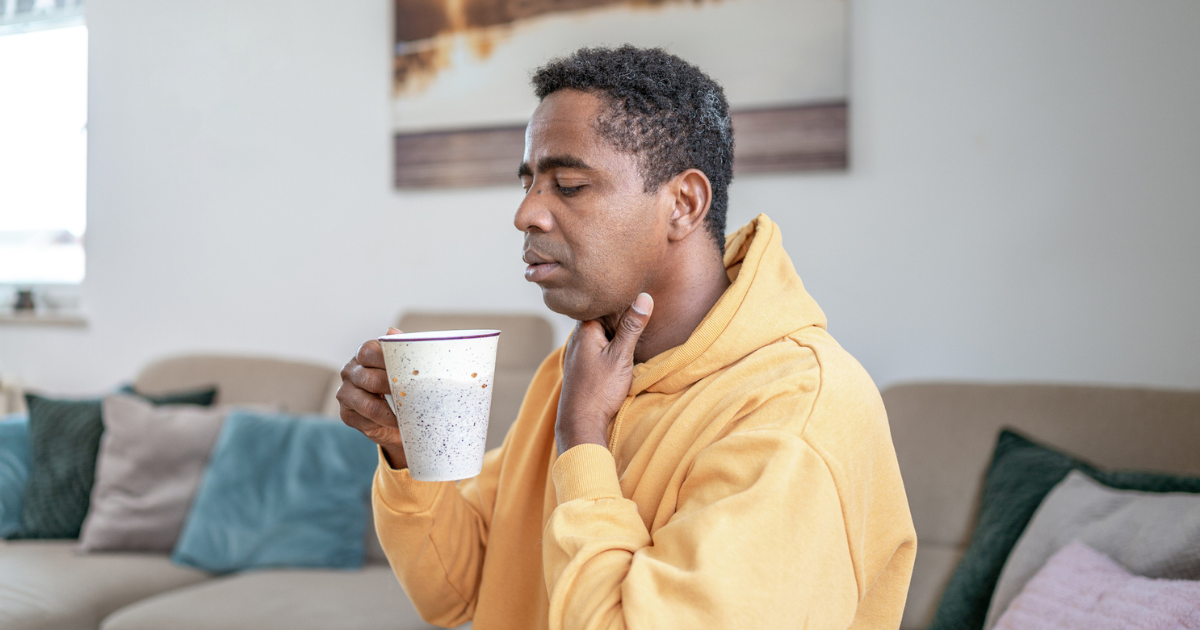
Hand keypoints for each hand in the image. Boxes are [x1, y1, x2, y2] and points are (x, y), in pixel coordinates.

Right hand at [337, 327, 407, 467]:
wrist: (398, 415)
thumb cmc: (403, 383)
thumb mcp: (406, 365)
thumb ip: (402, 346)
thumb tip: (392, 331)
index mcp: (365, 353)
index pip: (370, 352)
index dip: (388, 361)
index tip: (408, 371)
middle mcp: (351, 370)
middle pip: (371, 379)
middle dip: (394, 389)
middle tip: (414, 396)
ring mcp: (345, 393)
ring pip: (368, 404)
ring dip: (391, 412)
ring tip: (408, 415)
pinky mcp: (346, 414)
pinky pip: (366, 419)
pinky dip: (384, 423)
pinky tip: (397, 423)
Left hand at [556, 293, 652, 454]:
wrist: (581, 422)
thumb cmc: (600, 390)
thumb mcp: (621, 356)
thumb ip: (632, 327)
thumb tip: (644, 297)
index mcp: (585, 329)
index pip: (602, 303)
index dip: (620, 300)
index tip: (637, 296)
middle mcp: (577, 338)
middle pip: (601, 318)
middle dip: (618, 316)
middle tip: (640, 315)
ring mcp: (577, 352)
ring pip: (599, 334)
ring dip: (614, 333)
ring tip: (633, 332)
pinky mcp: (580, 366)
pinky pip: (597, 347)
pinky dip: (609, 346)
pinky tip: (619, 353)